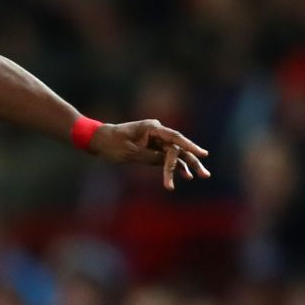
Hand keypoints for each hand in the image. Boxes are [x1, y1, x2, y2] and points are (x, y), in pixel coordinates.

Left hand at [85, 119, 210, 190]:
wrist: (99, 140)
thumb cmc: (112, 144)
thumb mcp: (131, 153)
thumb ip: (151, 157)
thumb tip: (168, 161)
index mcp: (152, 128)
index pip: (175, 137)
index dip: (190, 146)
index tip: (203, 154)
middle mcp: (157, 132)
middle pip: (179, 147)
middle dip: (192, 161)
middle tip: (205, 174)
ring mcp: (156, 140)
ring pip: (175, 153)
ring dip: (186, 166)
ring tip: (199, 177)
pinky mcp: (152, 148)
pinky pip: (166, 158)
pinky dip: (174, 167)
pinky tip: (185, 177)